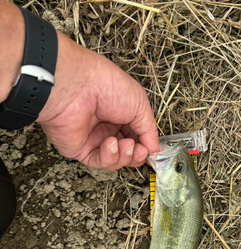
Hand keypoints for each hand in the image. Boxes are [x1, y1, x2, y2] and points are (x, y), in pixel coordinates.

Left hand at [37, 31, 158, 168]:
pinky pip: (99, 162)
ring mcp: (93, 139)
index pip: (137, 136)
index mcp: (121, 114)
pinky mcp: (80, 149)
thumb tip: (155, 149)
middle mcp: (107, 127)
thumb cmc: (107, 86)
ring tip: (126, 144)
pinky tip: (111, 144)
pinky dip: (109, 157)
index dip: (146, 146)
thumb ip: (149, 130)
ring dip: (125, 156)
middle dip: (137, 154)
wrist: (77, 87)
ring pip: (116, 160)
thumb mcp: (139, 105)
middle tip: (141, 150)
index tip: (153, 150)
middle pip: (128, 152)